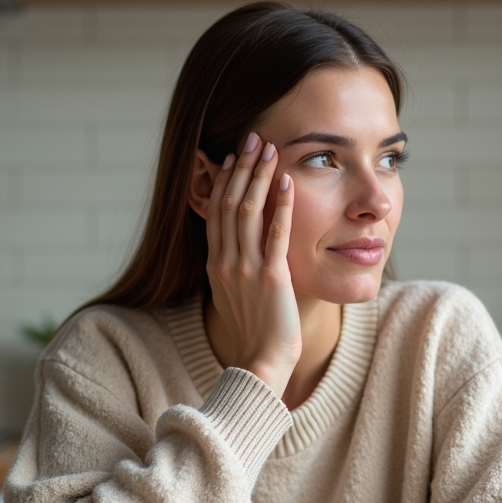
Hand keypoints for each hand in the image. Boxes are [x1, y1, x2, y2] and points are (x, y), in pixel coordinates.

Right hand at [205, 132, 300, 398]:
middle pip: (228, 203)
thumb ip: (232, 268)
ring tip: (268, 149)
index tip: (231, 157)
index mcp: (214, 265)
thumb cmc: (252, 333)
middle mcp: (225, 262)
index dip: (222, 181)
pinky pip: (276, 234)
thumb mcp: (232, 296)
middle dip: (241, 168)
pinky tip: (288, 183)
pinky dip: (281, 205)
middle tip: (252, 139)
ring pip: (247, 211)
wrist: (259, 363)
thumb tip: (235, 250)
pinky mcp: (272, 278)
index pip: (214, 212)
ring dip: (258, 177)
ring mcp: (246, 269)